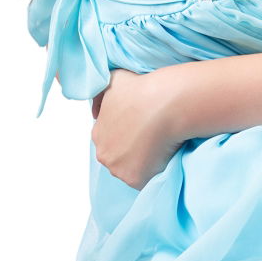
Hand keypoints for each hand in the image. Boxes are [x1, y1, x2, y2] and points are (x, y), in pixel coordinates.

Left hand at [91, 68, 183, 189]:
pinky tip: (165, 154)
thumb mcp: (113, 80)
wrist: (166, 103)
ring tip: (160, 144)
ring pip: (131, 169)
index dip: (127, 132)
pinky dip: (155, 170)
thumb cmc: (142, 88)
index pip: (111, 138)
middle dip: (132, 148)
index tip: (142, 125)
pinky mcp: (135, 180)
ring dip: (143, 161)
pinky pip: (146, 179)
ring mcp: (118, 169)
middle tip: (151, 135)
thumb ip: (101, 94)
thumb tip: (95, 110)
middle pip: (119, 156)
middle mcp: (104, 154)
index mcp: (98, 133)